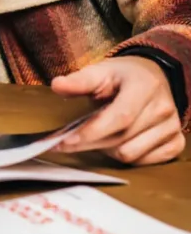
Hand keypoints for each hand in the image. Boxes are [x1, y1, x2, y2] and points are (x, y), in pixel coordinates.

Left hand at [52, 57, 185, 164]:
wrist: (154, 77)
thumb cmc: (123, 76)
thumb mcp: (101, 71)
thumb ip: (79, 80)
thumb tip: (57, 85)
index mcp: (144, 87)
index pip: (119, 118)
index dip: (92, 132)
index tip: (66, 141)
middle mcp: (163, 109)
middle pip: (122, 140)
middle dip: (90, 143)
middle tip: (67, 142)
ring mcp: (172, 128)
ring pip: (132, 154)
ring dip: (108, 150)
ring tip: (97, 136)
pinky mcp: (176, 142)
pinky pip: (146, 162)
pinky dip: (127, 156)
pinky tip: (117, 142)